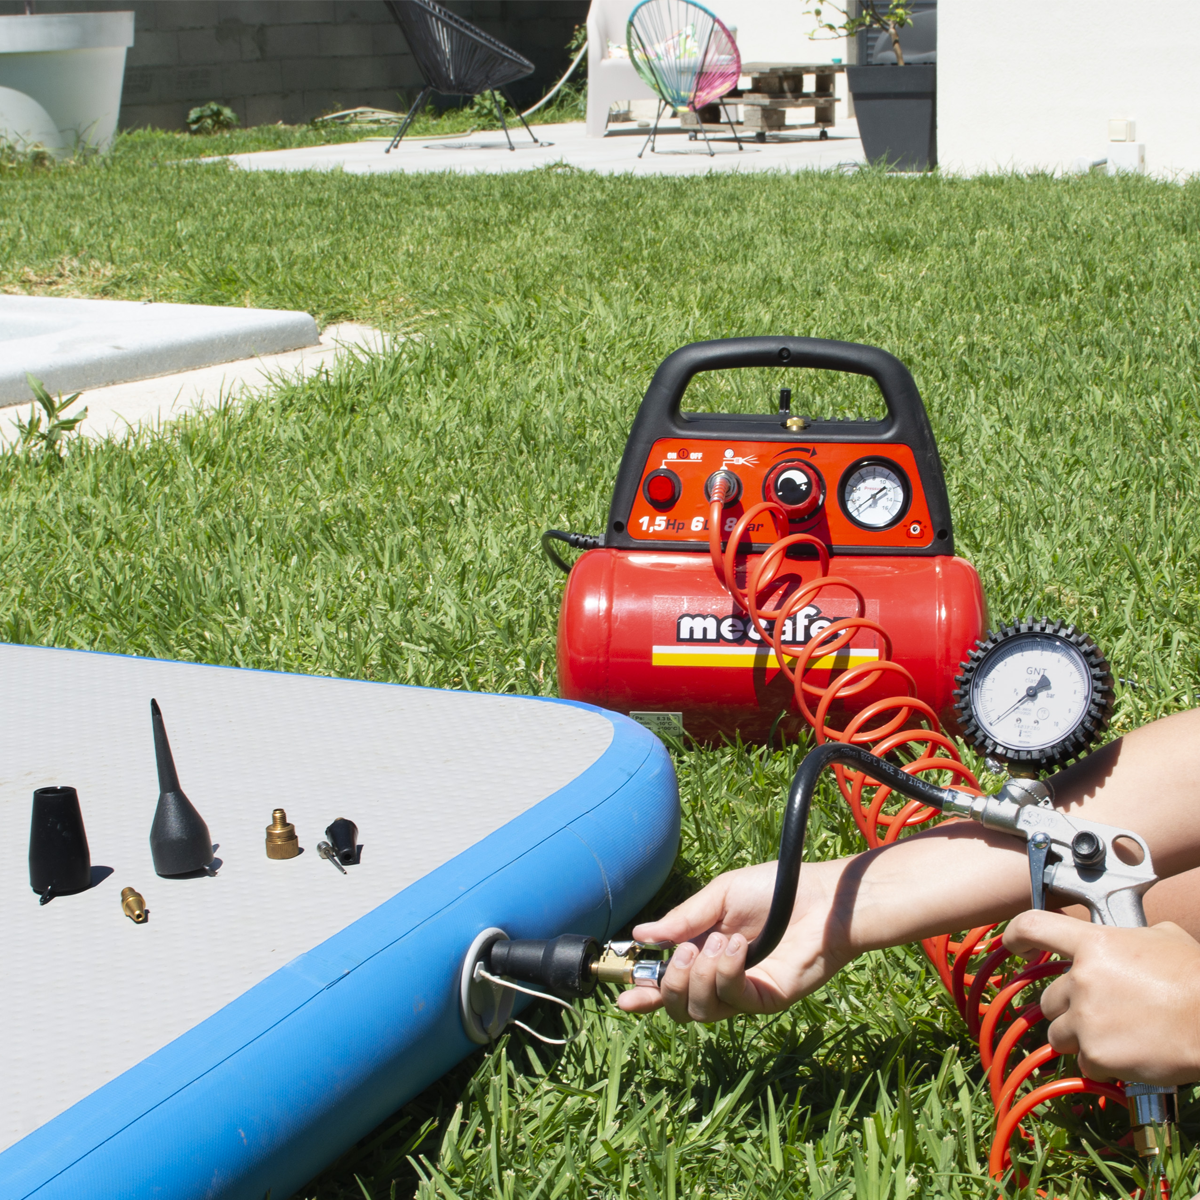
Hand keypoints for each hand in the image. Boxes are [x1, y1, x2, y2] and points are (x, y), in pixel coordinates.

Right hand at [616, 858, 852, 1022]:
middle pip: (679, 1006)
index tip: (624, 996)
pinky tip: (737, 948)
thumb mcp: (719, 896)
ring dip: (700, 976)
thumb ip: (682, 919)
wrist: (820, 898)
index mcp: (702, 953)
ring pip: (701, 1010)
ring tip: (718, 942)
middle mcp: (719, 978)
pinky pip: (732, 999)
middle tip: (683, 952)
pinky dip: (726, 973)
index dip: (645, 993)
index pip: (668, 983)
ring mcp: (742, 992)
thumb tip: (641, 935)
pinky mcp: (765, 1000)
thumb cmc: (773, 892)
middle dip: (670, 984)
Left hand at [1004, 910, 1199, 1084]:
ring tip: (1115, 1036)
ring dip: (1079, 1037)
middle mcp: (1081, 979)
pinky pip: (1083, 1062)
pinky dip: (1100, 1064)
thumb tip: (1129, 936)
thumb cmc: (1195, 978)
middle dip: (1067, 1008)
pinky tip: (1127, 1056)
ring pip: (1058, 1033)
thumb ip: (1130, 936)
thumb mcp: (1162, 938)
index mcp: (1093, 944)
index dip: (1014, 935)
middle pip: (1047, 998)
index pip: (1032, 927)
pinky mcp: (1097, 1054)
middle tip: (1100, 1013)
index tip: (1010, 945)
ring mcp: (1086, 1018)